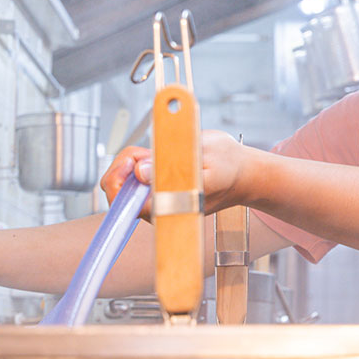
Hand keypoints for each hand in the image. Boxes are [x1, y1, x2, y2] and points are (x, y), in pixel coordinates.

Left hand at [99, 130, 253, 217]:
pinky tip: (165, 154)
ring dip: (138, 157)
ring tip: (166, 152)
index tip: (136, 160)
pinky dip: (143, 156)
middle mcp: (155, 206)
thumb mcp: (209, 160)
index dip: (119, 176)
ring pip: (123, 175)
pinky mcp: (155, 187)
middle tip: (152, 152)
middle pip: (115, 186)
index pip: (121, 199)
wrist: (243, 173)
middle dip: (128, 161)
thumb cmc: (230, 169)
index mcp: (165, 207)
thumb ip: (175, 165)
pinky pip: (134, 170)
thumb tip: (140, 171)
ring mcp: (153, 197)